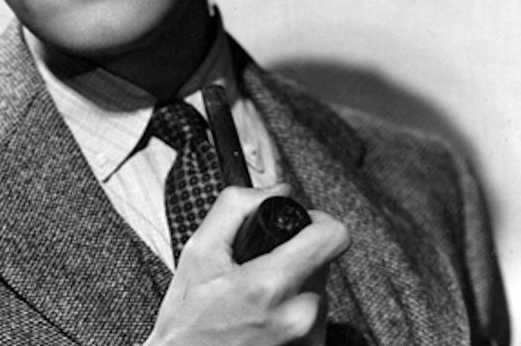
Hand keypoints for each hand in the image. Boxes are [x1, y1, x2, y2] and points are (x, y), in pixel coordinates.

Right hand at [144, 185, 350, 345]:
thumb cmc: (187, 323)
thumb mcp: (198, 254)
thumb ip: (236, 209)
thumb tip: (274, 190)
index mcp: (271, 284)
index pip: (333, 236)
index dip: (318, 221)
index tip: (301, 223)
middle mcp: (299, 315)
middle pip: (322, 262)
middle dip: (293, 257)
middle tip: (257, 268)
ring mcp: (310, 339)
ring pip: (319, 290)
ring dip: (293, 286)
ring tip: (256, 299)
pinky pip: (314, 317)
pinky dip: (292, 311)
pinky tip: (263, 319)